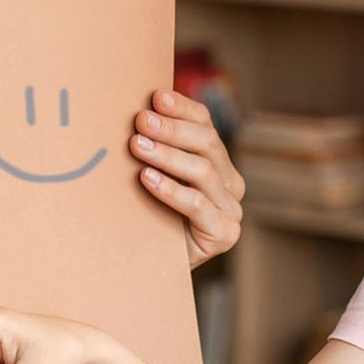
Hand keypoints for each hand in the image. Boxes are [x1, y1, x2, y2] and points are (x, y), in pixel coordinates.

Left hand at [130, 89, 243, 268]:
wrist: (147, 267)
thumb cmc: (147, 214)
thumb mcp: (150, 175)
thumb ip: (151, 145)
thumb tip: (132, 107)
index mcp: (218, 161)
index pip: (205, 124)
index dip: (183, 108)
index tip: (155, 97)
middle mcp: (230, 183)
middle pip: (207, 144)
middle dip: (172, 129)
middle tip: (141, 121)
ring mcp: (231, 209)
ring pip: (203, 171)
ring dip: (168, 156)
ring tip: (138, 146)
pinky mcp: (224, 234)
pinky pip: (198, 206)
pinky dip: (172, 190)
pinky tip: (147, 179)